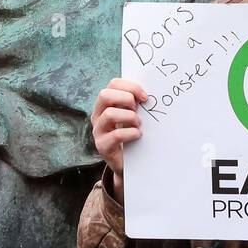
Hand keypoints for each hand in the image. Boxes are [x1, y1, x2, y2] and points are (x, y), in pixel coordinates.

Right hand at [91, 78, 147, 198]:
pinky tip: (138, 135)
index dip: (130, 86)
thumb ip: (136, 103)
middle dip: (126, 99)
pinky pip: (116, 135)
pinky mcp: (102, 146)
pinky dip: (131, 133)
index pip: (113, 84)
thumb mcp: (132, 115)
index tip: (145, 97)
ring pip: (109, 114)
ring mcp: (98, 131)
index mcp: (106, 103)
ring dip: (130, 117)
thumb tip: (149, 93)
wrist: (130, 163)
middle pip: (105, 95)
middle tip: (138, 109)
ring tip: (139, 124)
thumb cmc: (133, 134)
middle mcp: (98, 115)